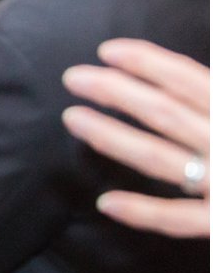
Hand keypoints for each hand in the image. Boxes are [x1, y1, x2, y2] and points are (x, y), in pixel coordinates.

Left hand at [61, 39, 209, 237]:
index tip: (108, 50)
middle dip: (116, 92)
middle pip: (166, 113)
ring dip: (113, 138)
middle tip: (72, 77)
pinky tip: (106, 202)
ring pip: (162, 159)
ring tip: (74, 119)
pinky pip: (183, 221)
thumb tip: (202, 79)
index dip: (149, 63)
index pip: (191, 80)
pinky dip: (145, 213)